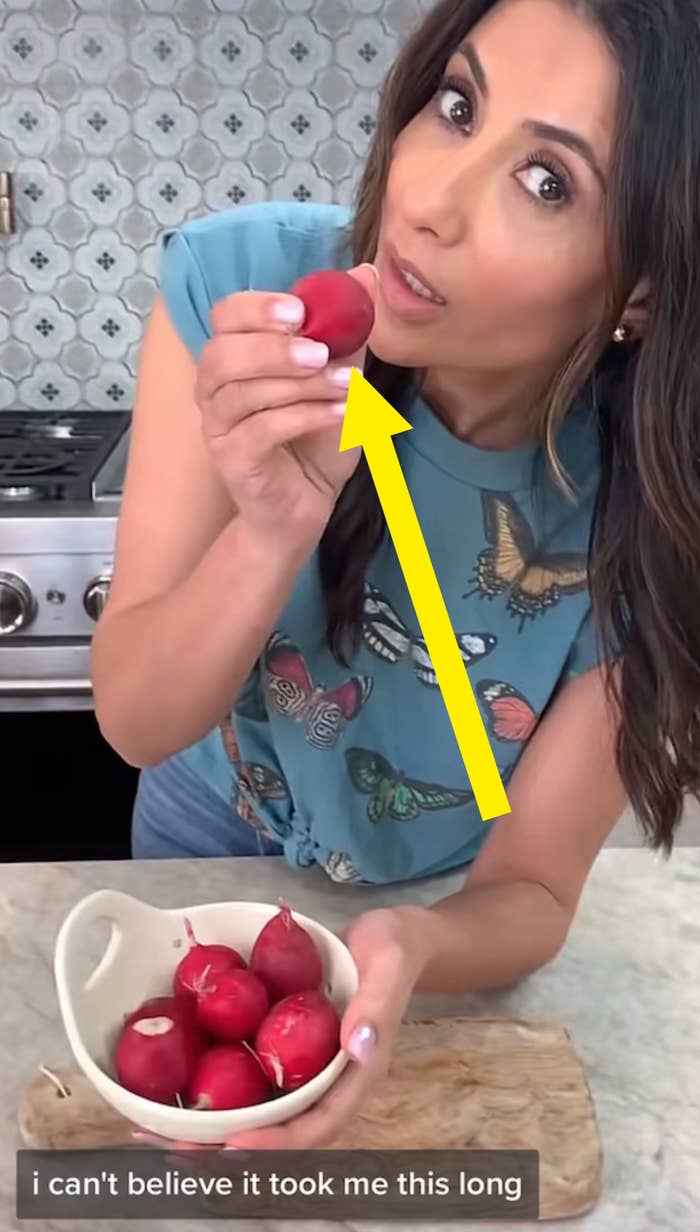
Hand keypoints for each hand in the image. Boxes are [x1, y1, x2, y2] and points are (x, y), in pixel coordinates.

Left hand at [131, 906, 433, 1151]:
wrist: (389, 935)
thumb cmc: (396, 948)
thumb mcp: (390, 966)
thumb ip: (378, 1005)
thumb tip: (358, 1047)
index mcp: (356, 1075)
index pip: (318, 1124)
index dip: (278, 1141)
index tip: (236, 1145)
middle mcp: (326, 1081)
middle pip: (279, 1128)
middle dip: (228, 1145)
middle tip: (177, 1148)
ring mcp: (303, 1066)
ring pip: (258, 1108)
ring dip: (212, 1124)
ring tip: (159, 1128)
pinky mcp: (283, 1046)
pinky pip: (248, 1074)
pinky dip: (213, 1083)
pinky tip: (173, 1079)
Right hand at [196, 264, 377, 550]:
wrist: (307, 504)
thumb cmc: (315, 440)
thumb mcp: (340, 379)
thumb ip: (346, 331)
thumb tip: (363, 275)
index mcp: (234, 358)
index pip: (225, 316)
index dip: (257, 308)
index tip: (300, 311)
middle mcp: (215, 389)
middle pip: (222, 353)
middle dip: (273, 348)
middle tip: (319, 352)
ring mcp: (219, 427)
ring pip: (243, 394)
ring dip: (299, 385)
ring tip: (347, 386)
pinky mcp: (232, 461)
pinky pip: (261, 431)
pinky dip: (305, 417)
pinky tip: (341, 413)